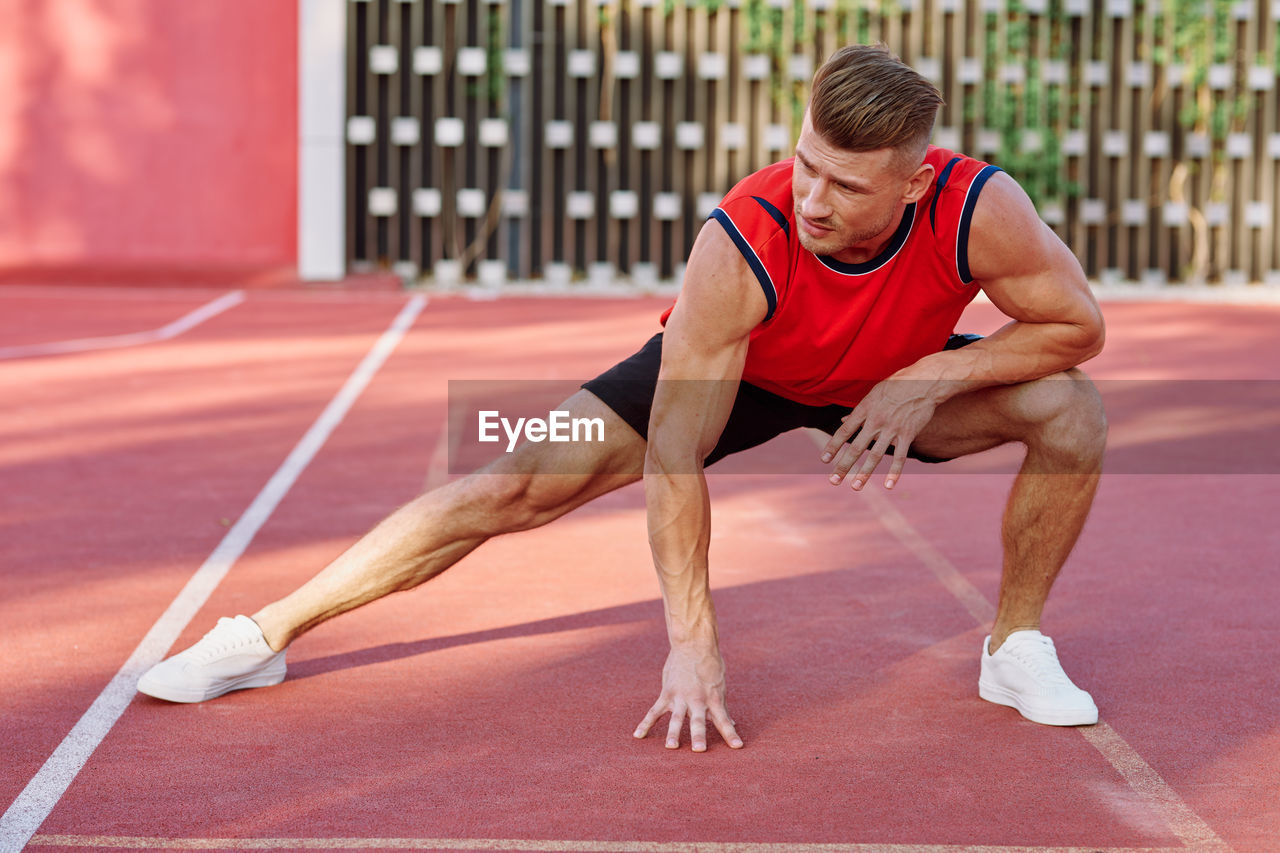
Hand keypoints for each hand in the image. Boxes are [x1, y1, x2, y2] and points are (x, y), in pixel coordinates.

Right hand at [633, 643, 742, 751]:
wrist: (693, 643)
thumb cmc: (710, 664)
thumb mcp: (719, 685)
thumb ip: (722, 707)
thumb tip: (732, 723)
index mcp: (712, 698)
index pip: (723, 720)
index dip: (731, 733)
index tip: (738, 747)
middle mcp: (697, 699)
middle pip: (698, 720)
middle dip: (699, 735)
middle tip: (699, 749)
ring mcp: (680, 697)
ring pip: (676, 718)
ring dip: (673, 732)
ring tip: (671, 746)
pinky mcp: (666, 693)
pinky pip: (655, 711)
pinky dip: (646, 723)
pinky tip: (638, 735)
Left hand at [820, 376, 939, 490]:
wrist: (925, 382)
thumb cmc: (897, 385)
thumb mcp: (874, 394)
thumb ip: (859, 410)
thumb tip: (843, 420)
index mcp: (865, 409)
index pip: (844, 431)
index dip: (833, 446)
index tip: (824, 460)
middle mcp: (876, 421)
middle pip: (856, 447)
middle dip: (844, 465)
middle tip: (833, 480)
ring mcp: (892, 428)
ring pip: (875, 455)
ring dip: (864, 473)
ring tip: (855, 487)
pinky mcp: (908, 434)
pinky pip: (900, 457)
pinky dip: (894, 472)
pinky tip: (889, 485)